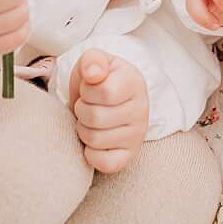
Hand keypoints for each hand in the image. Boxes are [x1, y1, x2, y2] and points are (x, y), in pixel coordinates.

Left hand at [67, 50, 148, 172]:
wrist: (109, 96)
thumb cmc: (99, 78)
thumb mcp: (95, 60)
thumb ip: (93, 60)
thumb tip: (93, 74)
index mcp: (134, 83)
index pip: (104, 92)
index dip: (87, 91)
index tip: (89, 88)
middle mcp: (141, 110)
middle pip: (96, 118)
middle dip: (81, 110)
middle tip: (86, 105)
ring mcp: (137, 135)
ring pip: (95, 140)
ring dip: (83, 129)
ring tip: (90, 120)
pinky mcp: (129, 155)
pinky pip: (104, 163)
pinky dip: (90, 153)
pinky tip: (93, 139)